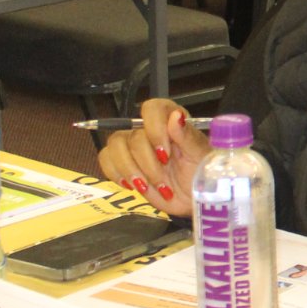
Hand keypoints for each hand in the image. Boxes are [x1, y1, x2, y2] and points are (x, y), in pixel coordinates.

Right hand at [97, 99, 211, 213]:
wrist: (192, 199)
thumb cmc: (201, 174)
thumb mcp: (200, 157)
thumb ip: (187, 136)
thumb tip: (176, 116)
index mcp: (171, 121)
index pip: (152, 108)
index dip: (155, 129)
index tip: (165, 154)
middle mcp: (150, 130)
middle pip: (133, 136)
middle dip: (147, 164)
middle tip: (163, 180)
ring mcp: (134, 146)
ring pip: (115, 146)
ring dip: (131, 170)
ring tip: (148, 186)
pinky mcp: (123, 163)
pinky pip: (105, 159)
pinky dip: (117, 174)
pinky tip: (134, 185)